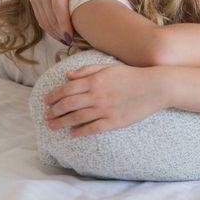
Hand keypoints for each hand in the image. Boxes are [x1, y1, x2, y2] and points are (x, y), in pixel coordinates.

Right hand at [28, 0, 96, 42]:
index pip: (58, 6)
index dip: (64, 23)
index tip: (71, 38)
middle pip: (49, 16)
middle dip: (61, 32)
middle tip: (77, 45)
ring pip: (43, 19)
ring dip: (55, 32)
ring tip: (71, 42)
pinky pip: (40, 17)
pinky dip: (49, 27)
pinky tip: (62, 34)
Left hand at [41, 63, 166, 135]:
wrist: (155, 87)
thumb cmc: (132, 75)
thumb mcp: (109, 67)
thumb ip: (87, 70)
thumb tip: (68, 75)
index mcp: (94, 81)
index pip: (66, 89)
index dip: (53, 96)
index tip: (45, 101)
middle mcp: (97, 95)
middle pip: (68, 105)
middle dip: (53, 111)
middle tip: (46, 116)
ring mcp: (105, 110)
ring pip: (76, 118)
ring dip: (61, 123)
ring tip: (52, 126)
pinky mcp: (114, 122)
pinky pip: (92, 128)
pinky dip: (80, 131)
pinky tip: (72, 133)